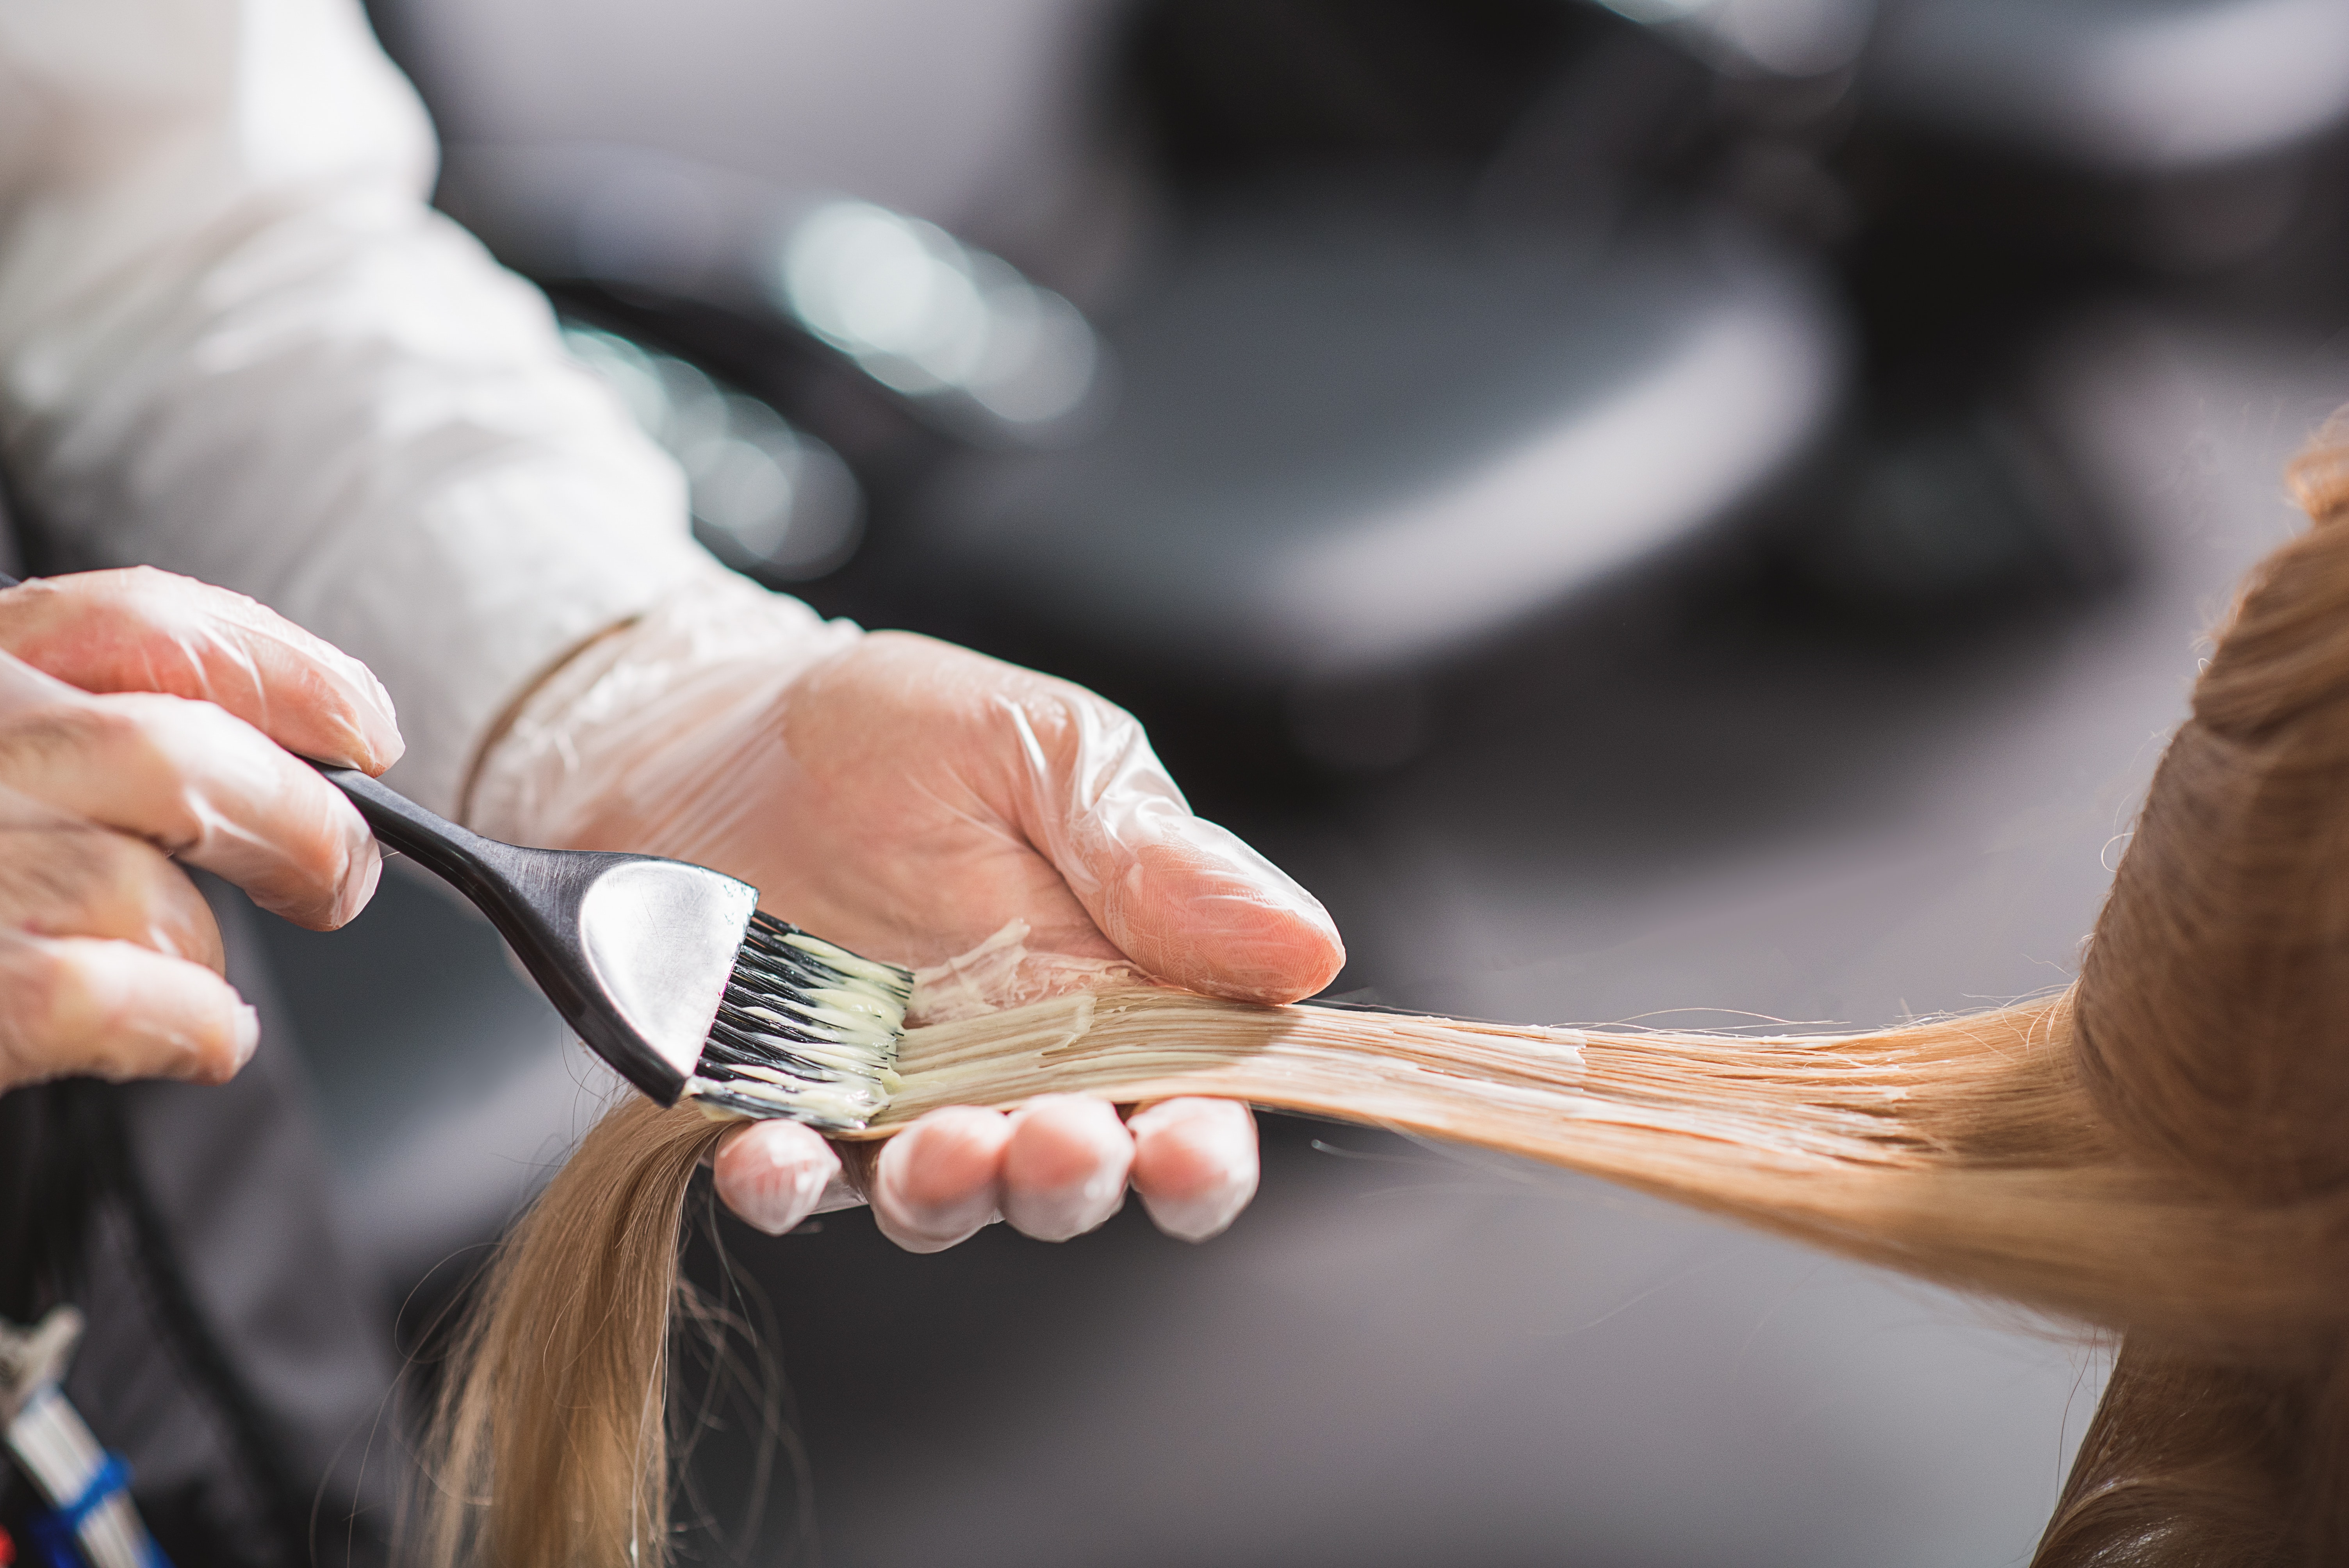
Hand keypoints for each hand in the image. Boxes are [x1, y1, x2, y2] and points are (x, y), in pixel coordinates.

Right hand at [0, 568, 399, 1091]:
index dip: (281, 667)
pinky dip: (189, 1022)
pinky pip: (119, 995)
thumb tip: (275, 761)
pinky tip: (194, 1037)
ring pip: (150, 887)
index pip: (141, 620)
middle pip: (179, 753)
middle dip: (297, 821)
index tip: (365, 724)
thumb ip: (71, 744)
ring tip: (196, 982)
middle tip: (336, 878)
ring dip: (206, 946)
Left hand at [469, 578, 1343, 1248]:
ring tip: (944, 1149)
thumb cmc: (895, 734)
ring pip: (943, 1199)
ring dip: (951, 1194)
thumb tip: (1308, 949)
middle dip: (1076, 1178)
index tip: (1194, 1143)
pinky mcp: (773, 1111)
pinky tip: (779, 1154)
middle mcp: (1011, 1073)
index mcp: (1112, 993)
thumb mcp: (1046, 749)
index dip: (1203, 1149)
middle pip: (1074, 1174)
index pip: (1189, 1105)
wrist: (709, 725)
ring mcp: (890, 1104)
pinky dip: (787, 1183)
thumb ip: (1161, 858)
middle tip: (1063, 1140)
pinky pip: (789, 1179)